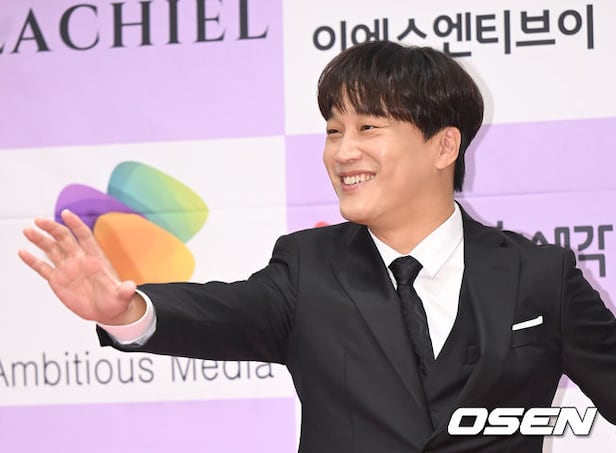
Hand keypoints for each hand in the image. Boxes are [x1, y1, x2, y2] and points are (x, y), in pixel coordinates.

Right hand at [18, 209, 144, 324]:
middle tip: (39, 221)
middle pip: (64, 239)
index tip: (66, 213)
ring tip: (28, 230)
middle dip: (52, 228)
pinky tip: (23, 251)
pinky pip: (43, 267)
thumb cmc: (116, 300)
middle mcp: (79, 260)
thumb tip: (131, 287)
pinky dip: (33, 260)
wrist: (107, 311)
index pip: (85, 236)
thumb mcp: (122, 296)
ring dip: (40, 240)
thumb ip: (125, 290)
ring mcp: (68, 269)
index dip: (76, 224)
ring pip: (52, 249)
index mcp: (95, 258)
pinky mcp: (58, 280)